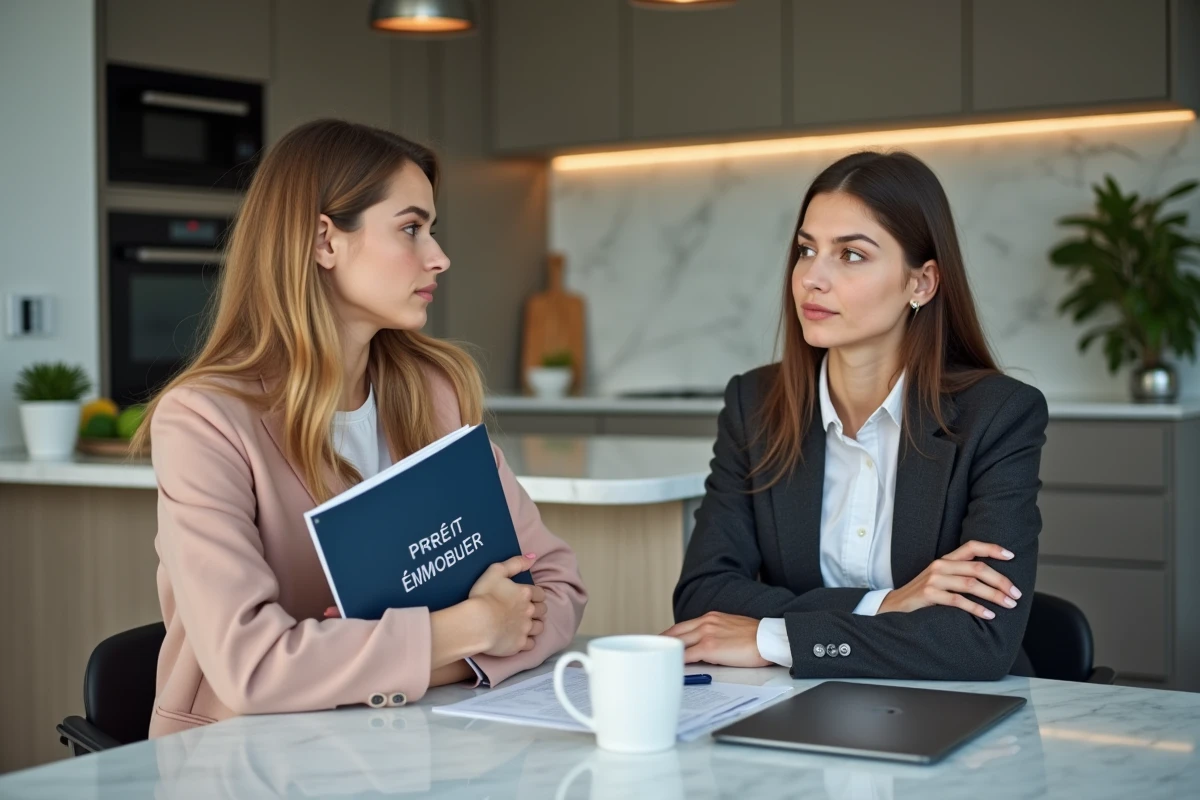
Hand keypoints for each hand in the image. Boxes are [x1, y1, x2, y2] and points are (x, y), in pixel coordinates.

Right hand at [468, 554, 546, 656]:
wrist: (476, 622)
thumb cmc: (484, 595)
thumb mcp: (496, 571)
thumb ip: (516, 562)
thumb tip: (533, 557)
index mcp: (525, 593)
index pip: (540, 593)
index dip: (536, 595)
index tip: (528, 597)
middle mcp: (529, 611)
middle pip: (542, 610)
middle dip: (537, 610)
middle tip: (527, 611)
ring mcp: (526, 629)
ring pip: (540, 627)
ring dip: (535, 625)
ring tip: (526, 625)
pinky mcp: (520, 644)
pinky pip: (531, 644)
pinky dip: (528, 642)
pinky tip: (520, 639)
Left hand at [661, 611, 769, 666]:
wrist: (768, 639)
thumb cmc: (755, 637)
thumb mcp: (731, 628)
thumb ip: (716, 633)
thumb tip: (707, 648)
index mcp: (711, 617)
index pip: (684, 626)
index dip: (671, 635)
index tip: (663, 641)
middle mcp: (705, 622)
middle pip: (676, 632)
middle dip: (662, 642)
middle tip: (652, 650)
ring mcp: (706, 634)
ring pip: (678, 642)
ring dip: (667, 651)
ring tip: (657, 659)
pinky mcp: (709, 647)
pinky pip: (687, 655)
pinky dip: (678, 661)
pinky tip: (672, 666)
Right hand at [878, 540, 1021, 619]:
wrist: (895, 605)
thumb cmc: (923, 594)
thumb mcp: (940, 579)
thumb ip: (960, 575)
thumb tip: (992, 581)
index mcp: (945, 559)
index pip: (971, 546)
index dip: (992, 548)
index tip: (1011, 556)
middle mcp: (940, 565)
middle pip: (978, 568)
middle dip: (1001, 580)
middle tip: (1016, 594)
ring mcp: (933, 579)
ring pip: (971, 584)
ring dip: (994, 595)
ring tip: (1009, 605)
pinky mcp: (928, 594)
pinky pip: (958, 600)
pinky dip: (976, 608)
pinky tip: (989, 615)